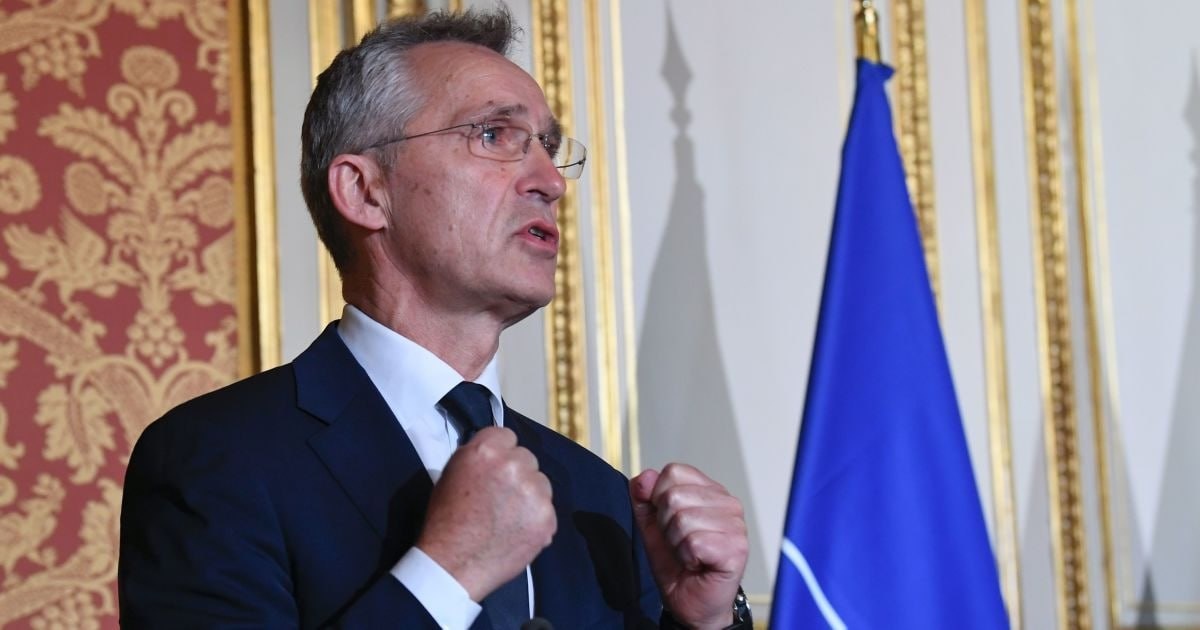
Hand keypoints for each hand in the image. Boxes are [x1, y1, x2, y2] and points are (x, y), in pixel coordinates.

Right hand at [417, 427, 555, 600]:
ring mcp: (534, 492)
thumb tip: (497, 452)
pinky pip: (547, 510)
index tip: (495, 469)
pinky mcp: (547, 518)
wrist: (452, 565)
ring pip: (541, 483)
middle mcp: (514, 465)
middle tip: (501, 496)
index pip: (507, 436)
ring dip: (530, 495)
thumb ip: (478, 456)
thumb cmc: (445, 521)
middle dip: (517, 474)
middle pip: (527, 458)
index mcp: (486, 450)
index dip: (500, 453)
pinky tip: (517, 532)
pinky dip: (536, 520)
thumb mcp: (452, 473)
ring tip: (508, 517)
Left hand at [630, 464, 747, 629]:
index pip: (673, 472)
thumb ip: (643, 498)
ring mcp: (736, 525)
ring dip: (676, 543)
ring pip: (682, 519)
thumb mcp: (651, 525)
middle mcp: (728, 503)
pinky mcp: (737, 549)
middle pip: (674, 495)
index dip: (658, 498)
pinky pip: (694, 542)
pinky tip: (698, 564)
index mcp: (710, 491)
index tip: (667, 523)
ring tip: (688, 555)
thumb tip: (644, 477)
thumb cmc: (676, 563)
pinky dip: (687, 557)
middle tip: (678, 543)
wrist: (689, 602)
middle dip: (665, 525)